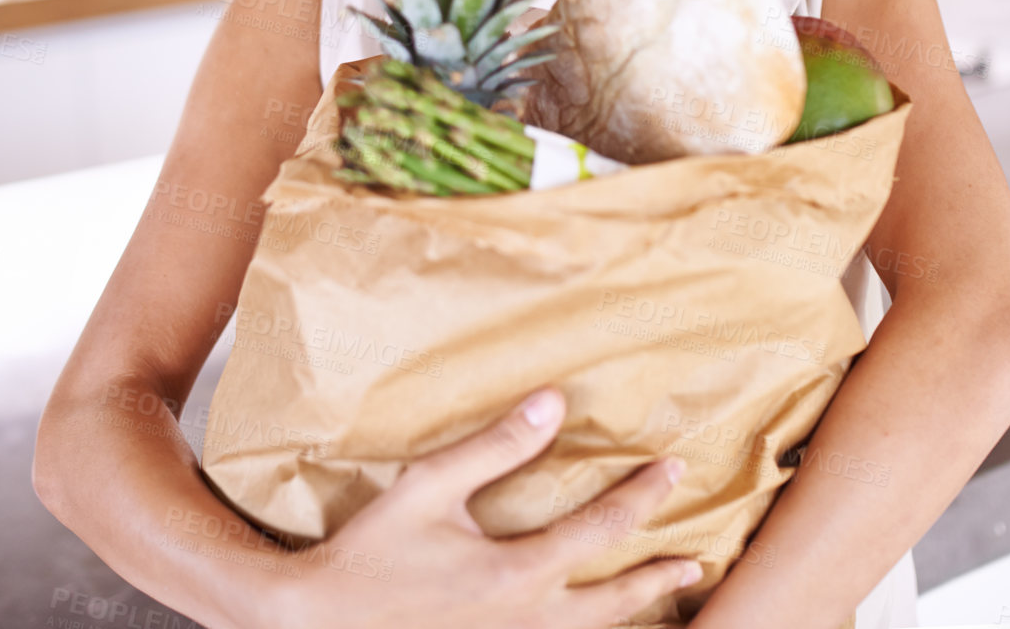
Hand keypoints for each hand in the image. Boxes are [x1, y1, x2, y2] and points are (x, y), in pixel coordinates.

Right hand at [266, 388, 701, 628]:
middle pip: (615, 603)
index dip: (643, 497)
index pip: (602, 531)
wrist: (316, 626)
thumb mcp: (428, 489)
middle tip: (693, 559)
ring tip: (661, 598)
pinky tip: (588, 621)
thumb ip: (495, 446)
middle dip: (658, 578)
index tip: (672, 470)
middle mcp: (525, 621)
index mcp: (515, 573)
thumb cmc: (368, 556)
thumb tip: (553, 402)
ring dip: (630, 615)